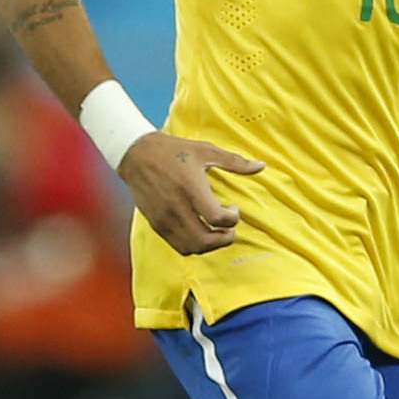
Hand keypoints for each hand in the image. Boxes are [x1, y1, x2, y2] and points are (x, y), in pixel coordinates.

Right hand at [119, 131, 264, 256]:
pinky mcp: (157, 224)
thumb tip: (262, 166)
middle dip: (225, 238)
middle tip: (230, 228)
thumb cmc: (173, 151)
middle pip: (206, 240)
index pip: (217, 218)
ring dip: (210, 246)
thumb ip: (235, 162)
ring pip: (192, 247)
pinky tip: (200, 233)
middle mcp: (177, 207)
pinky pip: (178, 246)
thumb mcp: (205, 151)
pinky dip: (194, 246)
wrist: (136, 155)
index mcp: (191, 188)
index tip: (233, 209)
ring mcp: (165, 219)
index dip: (233, 219)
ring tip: (216, 233)